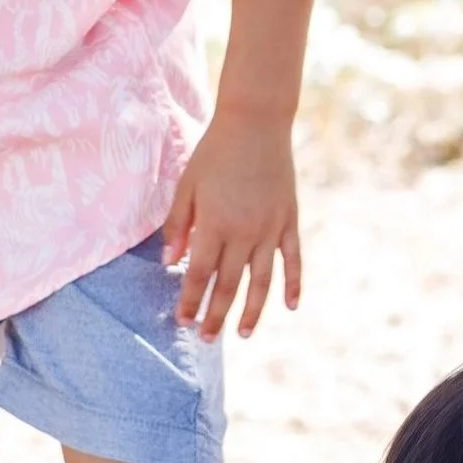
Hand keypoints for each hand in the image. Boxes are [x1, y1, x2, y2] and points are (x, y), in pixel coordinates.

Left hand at [163, 111, 300, 340]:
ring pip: (261, 282)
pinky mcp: (289, 221)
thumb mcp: (187, 186)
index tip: (183, 320)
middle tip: (207, 338)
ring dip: (252, 311)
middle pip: (227, 285)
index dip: (190, 301)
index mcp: (213, 224)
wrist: (256, 123)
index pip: (198, 275)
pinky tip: (290, 307)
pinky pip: (293, 260)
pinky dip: (293, 285)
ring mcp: (269, 229)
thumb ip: (177, 226)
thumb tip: (168, 263)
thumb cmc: (214, 153)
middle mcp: (243, 232)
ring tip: (242, 334)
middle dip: (215, 315)